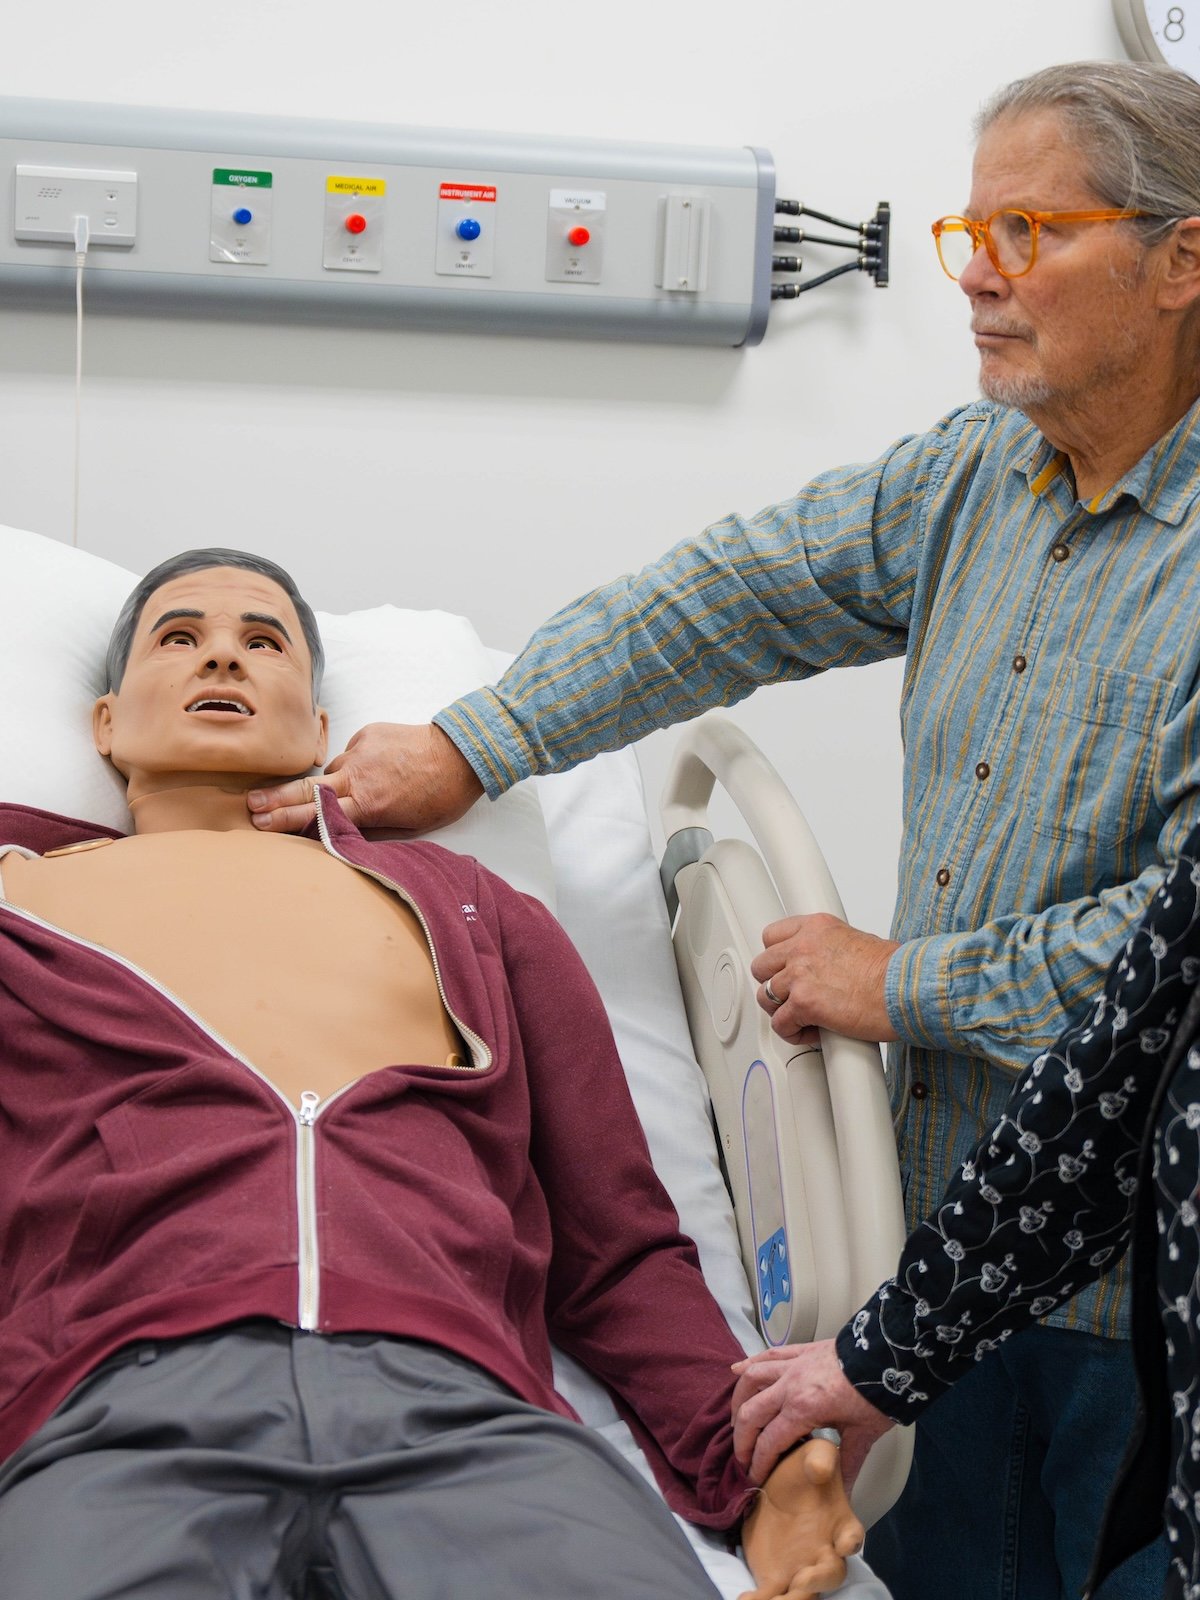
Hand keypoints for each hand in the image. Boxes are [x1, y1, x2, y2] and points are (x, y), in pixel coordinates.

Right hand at [247, 722, 483, 834]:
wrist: (464, 752)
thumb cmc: (442, 796)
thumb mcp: (409, 826)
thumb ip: (371, 828)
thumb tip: (341, 831)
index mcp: (370, 804)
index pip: (317, 814)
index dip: (286, 820)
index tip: (262, 822)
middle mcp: (359, 775)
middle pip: (307, 789)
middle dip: (277, 798)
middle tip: (252, 805)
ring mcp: (361, 750)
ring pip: (332, 771)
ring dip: (331, 783)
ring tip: (356, 789)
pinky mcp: (368, 732)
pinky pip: (351, 753)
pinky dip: (357, 764)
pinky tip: (377, 770)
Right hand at [731, 1339, 893, 1486]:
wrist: (888, 1354)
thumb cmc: (876, 1396)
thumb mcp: (863, 1436)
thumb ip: (847, 1465)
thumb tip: (842, 1495)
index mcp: (803, 1409)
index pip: (769, 1441)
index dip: (758, 1463)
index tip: (754, 1477)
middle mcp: (790, 1385)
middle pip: (751, 1413)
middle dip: (741, 1439)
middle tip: (742, 1457)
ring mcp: (792, 1365)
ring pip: (752, 1380)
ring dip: (739, 1401)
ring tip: (737, 1419)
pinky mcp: (800, 1351)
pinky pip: (767, 1355)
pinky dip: (750, 1363)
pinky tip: (737, 1369)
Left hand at [738, 1438, 863, 1599]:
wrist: (770, 1482)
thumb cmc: (800, 1468)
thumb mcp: (813, 1452)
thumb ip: (821, 1457)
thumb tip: (820, 1470)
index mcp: (839, 1523)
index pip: (853, 1536)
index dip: (851, 1543)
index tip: (844, 1545)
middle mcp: (824, 1552)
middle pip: (830, 1575)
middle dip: (818, 1582)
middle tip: (801, 1581)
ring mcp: (800, 1568)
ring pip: (802, 1594)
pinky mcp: (775, 1576)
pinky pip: (769, 1596)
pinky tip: (744, 1599)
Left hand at [751, 914, 898, 1046]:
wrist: (907, 988)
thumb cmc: (895, 971)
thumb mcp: (857, 942)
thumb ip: (830, 950)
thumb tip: (825, 968)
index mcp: (816, 927)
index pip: (772, 936)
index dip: (776, 958)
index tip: (784, 970)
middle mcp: (803, 946)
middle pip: (761, 966)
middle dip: (774, 985)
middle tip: (793, 997)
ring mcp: (800, 974)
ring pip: (765, 997)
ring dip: (782, 1011)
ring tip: (804, 1019)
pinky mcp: (804, 1003)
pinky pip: (780, 1024)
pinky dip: (793, 1033)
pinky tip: (812, 1033)